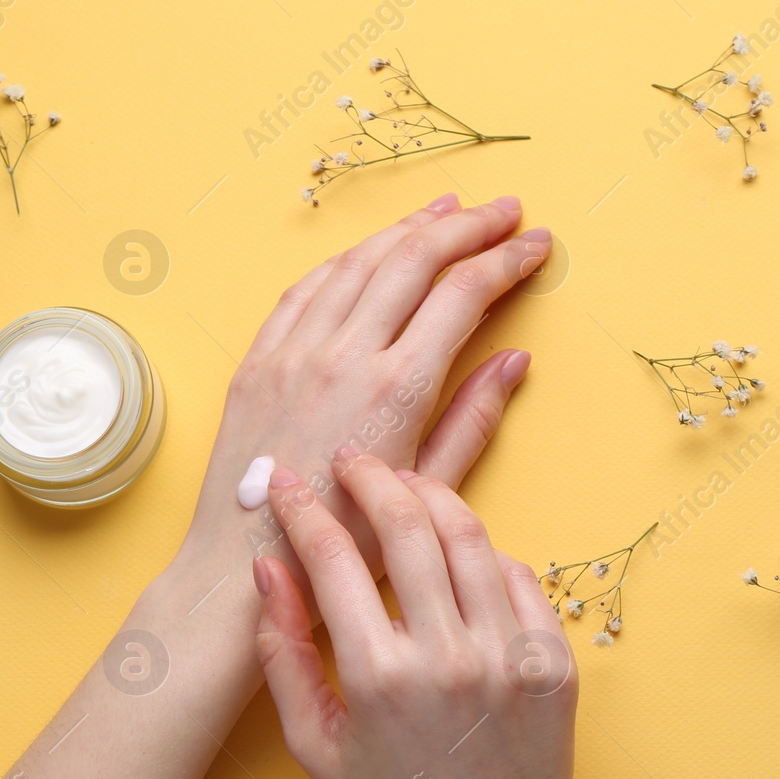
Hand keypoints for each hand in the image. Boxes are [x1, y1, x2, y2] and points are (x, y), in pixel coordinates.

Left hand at [177, 194, 549, 602]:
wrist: (241, 568)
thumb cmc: (340, 547)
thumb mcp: (423, 489)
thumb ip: (472, 419)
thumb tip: (514, 361)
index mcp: (396, 389)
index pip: (462, 294)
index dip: (507, 260)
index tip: (538, 245)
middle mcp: (344, 356)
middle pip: (414, 259)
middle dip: (467, 226)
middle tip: (506, 212)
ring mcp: (294, 352)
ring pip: (359, 262)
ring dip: (407, 229)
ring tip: (445, 210)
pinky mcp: (258, 361)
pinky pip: (305, 289)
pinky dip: (346, 260)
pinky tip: (369, 252)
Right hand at [249, 452, 628, 778]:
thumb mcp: (316, 746)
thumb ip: (283, 653)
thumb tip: (267, 568)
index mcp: (380, 677)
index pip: (334, 557)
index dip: (303, 508)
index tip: (285, 481)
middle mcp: (450, 655)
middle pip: (409, 523)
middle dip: (372, 475)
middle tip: (351, 459)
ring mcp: (511, 654)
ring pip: (469, 536)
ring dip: (430, 495)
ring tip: (403, 485)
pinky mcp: (554, 660)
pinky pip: (518, 576)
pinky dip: (482, 552)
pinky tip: (456, 548)